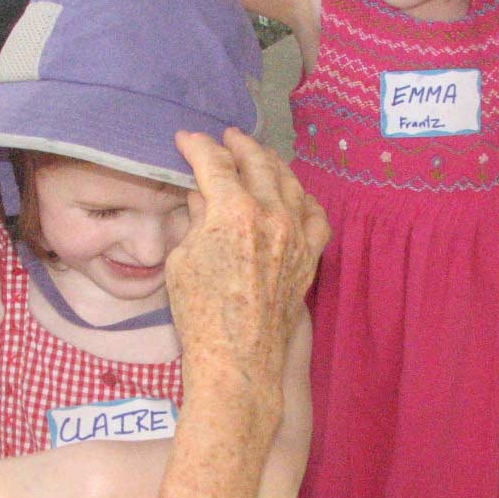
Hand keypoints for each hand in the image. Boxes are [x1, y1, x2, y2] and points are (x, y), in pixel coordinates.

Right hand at [168, 130, 328, 408]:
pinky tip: (295, 194)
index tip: (186, 140)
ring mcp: (296, 235)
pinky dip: (304, 198)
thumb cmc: (199, 314)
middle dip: (239, 145)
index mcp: (233, 212)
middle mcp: (271, 215)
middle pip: (257, 164)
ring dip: (272, 164)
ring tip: (260, 157)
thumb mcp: (182, 260)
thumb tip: (200, 197)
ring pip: (290, 183)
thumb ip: (194, 220)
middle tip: (226, 139)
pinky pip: (316, 216)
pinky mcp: (310, 258)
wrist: (238, 358)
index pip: (214, 163)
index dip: (197, 146)